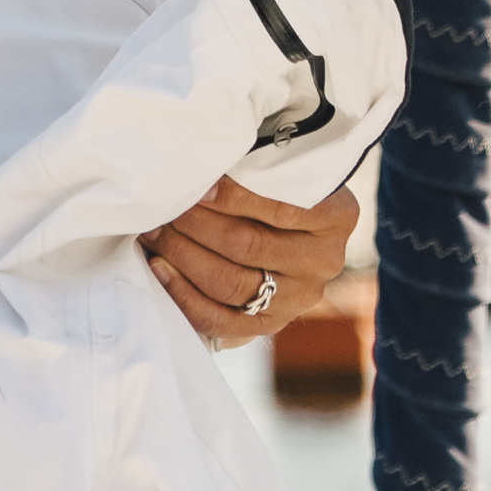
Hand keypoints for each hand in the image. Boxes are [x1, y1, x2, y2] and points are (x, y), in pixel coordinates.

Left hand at [145, 171, 360, 342]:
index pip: (282, 208)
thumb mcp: (283, 167)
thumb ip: (256, 169)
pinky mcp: (270, 324)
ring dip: (182, 254)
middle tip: (162, 206)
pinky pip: (220, 321)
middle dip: (195, 224)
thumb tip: (199, 169)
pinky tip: (159, 268)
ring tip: (154, 231)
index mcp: (337, 215)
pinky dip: (183, 295)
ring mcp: (299, 298)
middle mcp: (324, 261)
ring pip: (230, 283)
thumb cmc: (278, 183)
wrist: (291, 226)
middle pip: (248, 246)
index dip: (233, 198)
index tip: (197, 186)